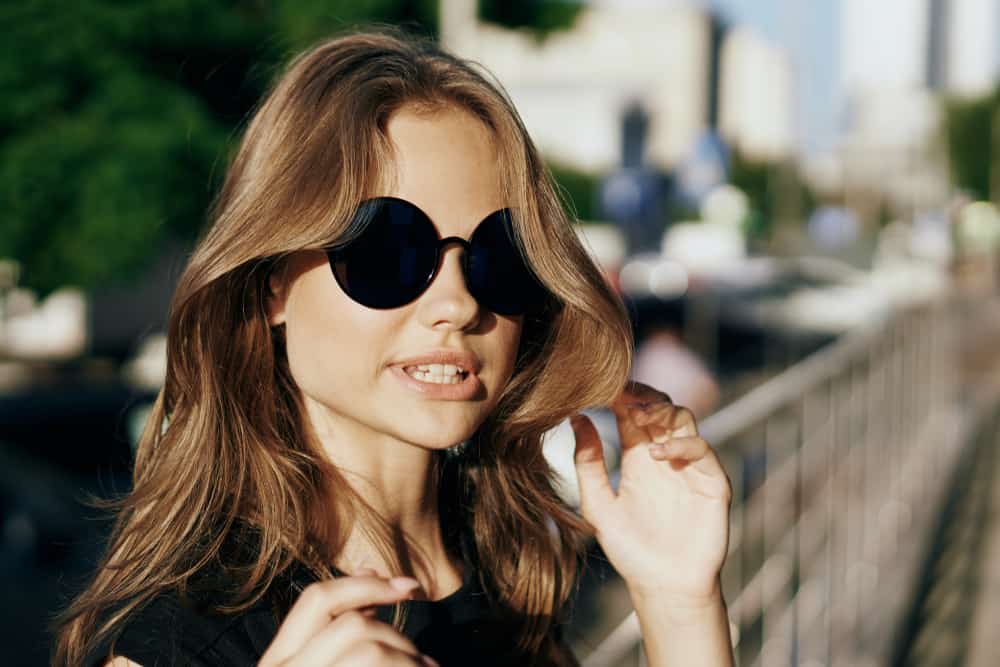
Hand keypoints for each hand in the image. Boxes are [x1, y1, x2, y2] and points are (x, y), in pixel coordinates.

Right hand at [258, 569, 437, 666]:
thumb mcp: (330, 659)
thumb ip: (342, 622)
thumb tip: (367, 567)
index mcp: (277, 661)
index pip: (317, 599)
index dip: (364, 585)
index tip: (408, 586)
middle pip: (351, 625)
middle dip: (397, 637)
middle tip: (422, 662)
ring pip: (370, 649)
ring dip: (409, 658)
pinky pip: (380, 665)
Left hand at [571, 381, 732, 606]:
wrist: (664, 586)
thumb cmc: (630, 549)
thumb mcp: (598, 506)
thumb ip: (587, 464)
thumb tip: (575, 418)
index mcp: (637, 456)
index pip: (631, 411)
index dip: (619, 395)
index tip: (599, 386)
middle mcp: (664, 454)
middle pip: (659, 405)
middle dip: (642, 395)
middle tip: (620, 393)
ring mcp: (690, 465)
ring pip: (683, 418)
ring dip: (662, 410)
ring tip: (638, 417)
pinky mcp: (711, 481)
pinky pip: (702, 449)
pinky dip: (681, 444)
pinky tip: (655, 453)